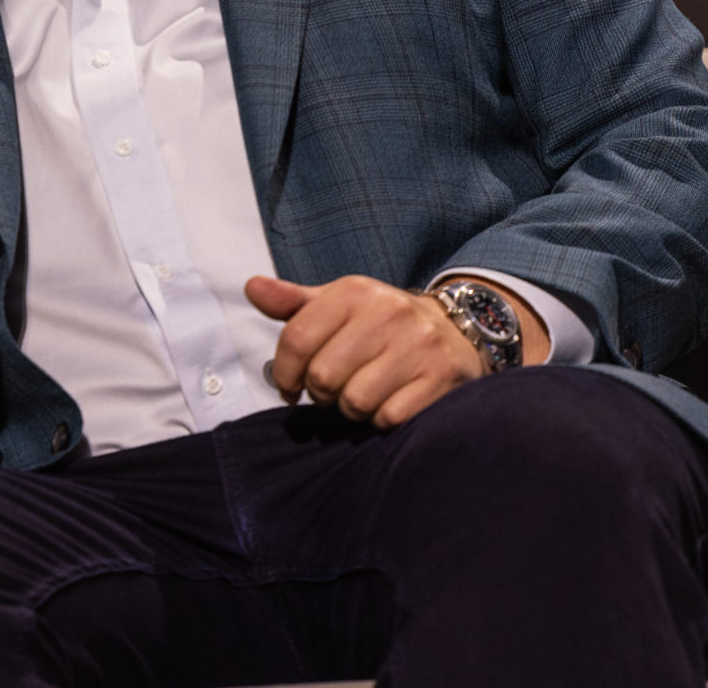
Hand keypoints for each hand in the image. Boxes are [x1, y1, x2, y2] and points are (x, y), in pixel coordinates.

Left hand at [244, 273, 538, 428]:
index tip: (291, 387)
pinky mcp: (441, 377)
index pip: (295, 340)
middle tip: (336, 389)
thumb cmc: (382, 324)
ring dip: (353, 410)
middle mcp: (388, 312)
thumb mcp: (339, 306)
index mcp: (354, 291)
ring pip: (355, 402)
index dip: (285, 374)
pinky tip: (392, 402)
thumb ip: (293, 303)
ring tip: (365, 394)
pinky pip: (389, 418)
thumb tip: (251, 287)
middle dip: (323, 394)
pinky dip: (383, 420)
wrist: (457, 331)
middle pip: (323, 377)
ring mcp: (418, 345)